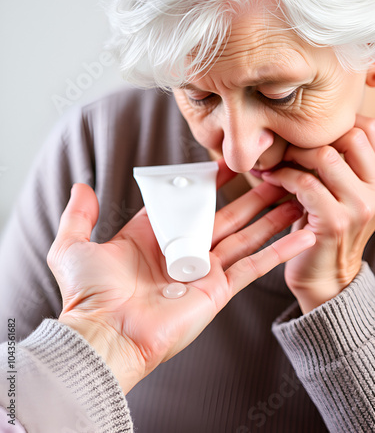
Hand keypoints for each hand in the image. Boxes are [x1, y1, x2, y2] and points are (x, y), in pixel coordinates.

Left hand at [47, 160, 314, 393]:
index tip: (229, 163)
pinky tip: (301, 236)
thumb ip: (79, 214)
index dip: (210, 182)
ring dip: (270, 217)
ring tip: (294, 196)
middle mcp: (182, 251)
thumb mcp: (72, 245)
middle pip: (225, 216)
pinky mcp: (218, 289)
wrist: (103, 335)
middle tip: (274, 176)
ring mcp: (203, 270)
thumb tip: (81, 186)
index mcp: (153, 237)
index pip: (189, 202)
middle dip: (250, 196)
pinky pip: (254, 266)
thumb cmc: (87, 295)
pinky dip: (278, 251)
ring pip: (245, 236)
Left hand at [262, 115, 374, 312]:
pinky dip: (282, 176)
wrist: (325, 278)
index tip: (308, 130)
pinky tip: (271, 178)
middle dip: (313, 137)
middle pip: (350, 137)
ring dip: (293, 155)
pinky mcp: (334, 222)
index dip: (338, 123)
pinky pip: (305, 183)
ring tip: (276, 161)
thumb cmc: (324, 229)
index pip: (370, 131)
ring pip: (325, 157)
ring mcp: (359, 207)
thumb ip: (335, 165)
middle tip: (288, 145)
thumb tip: (309, 129)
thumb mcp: (339, 194)